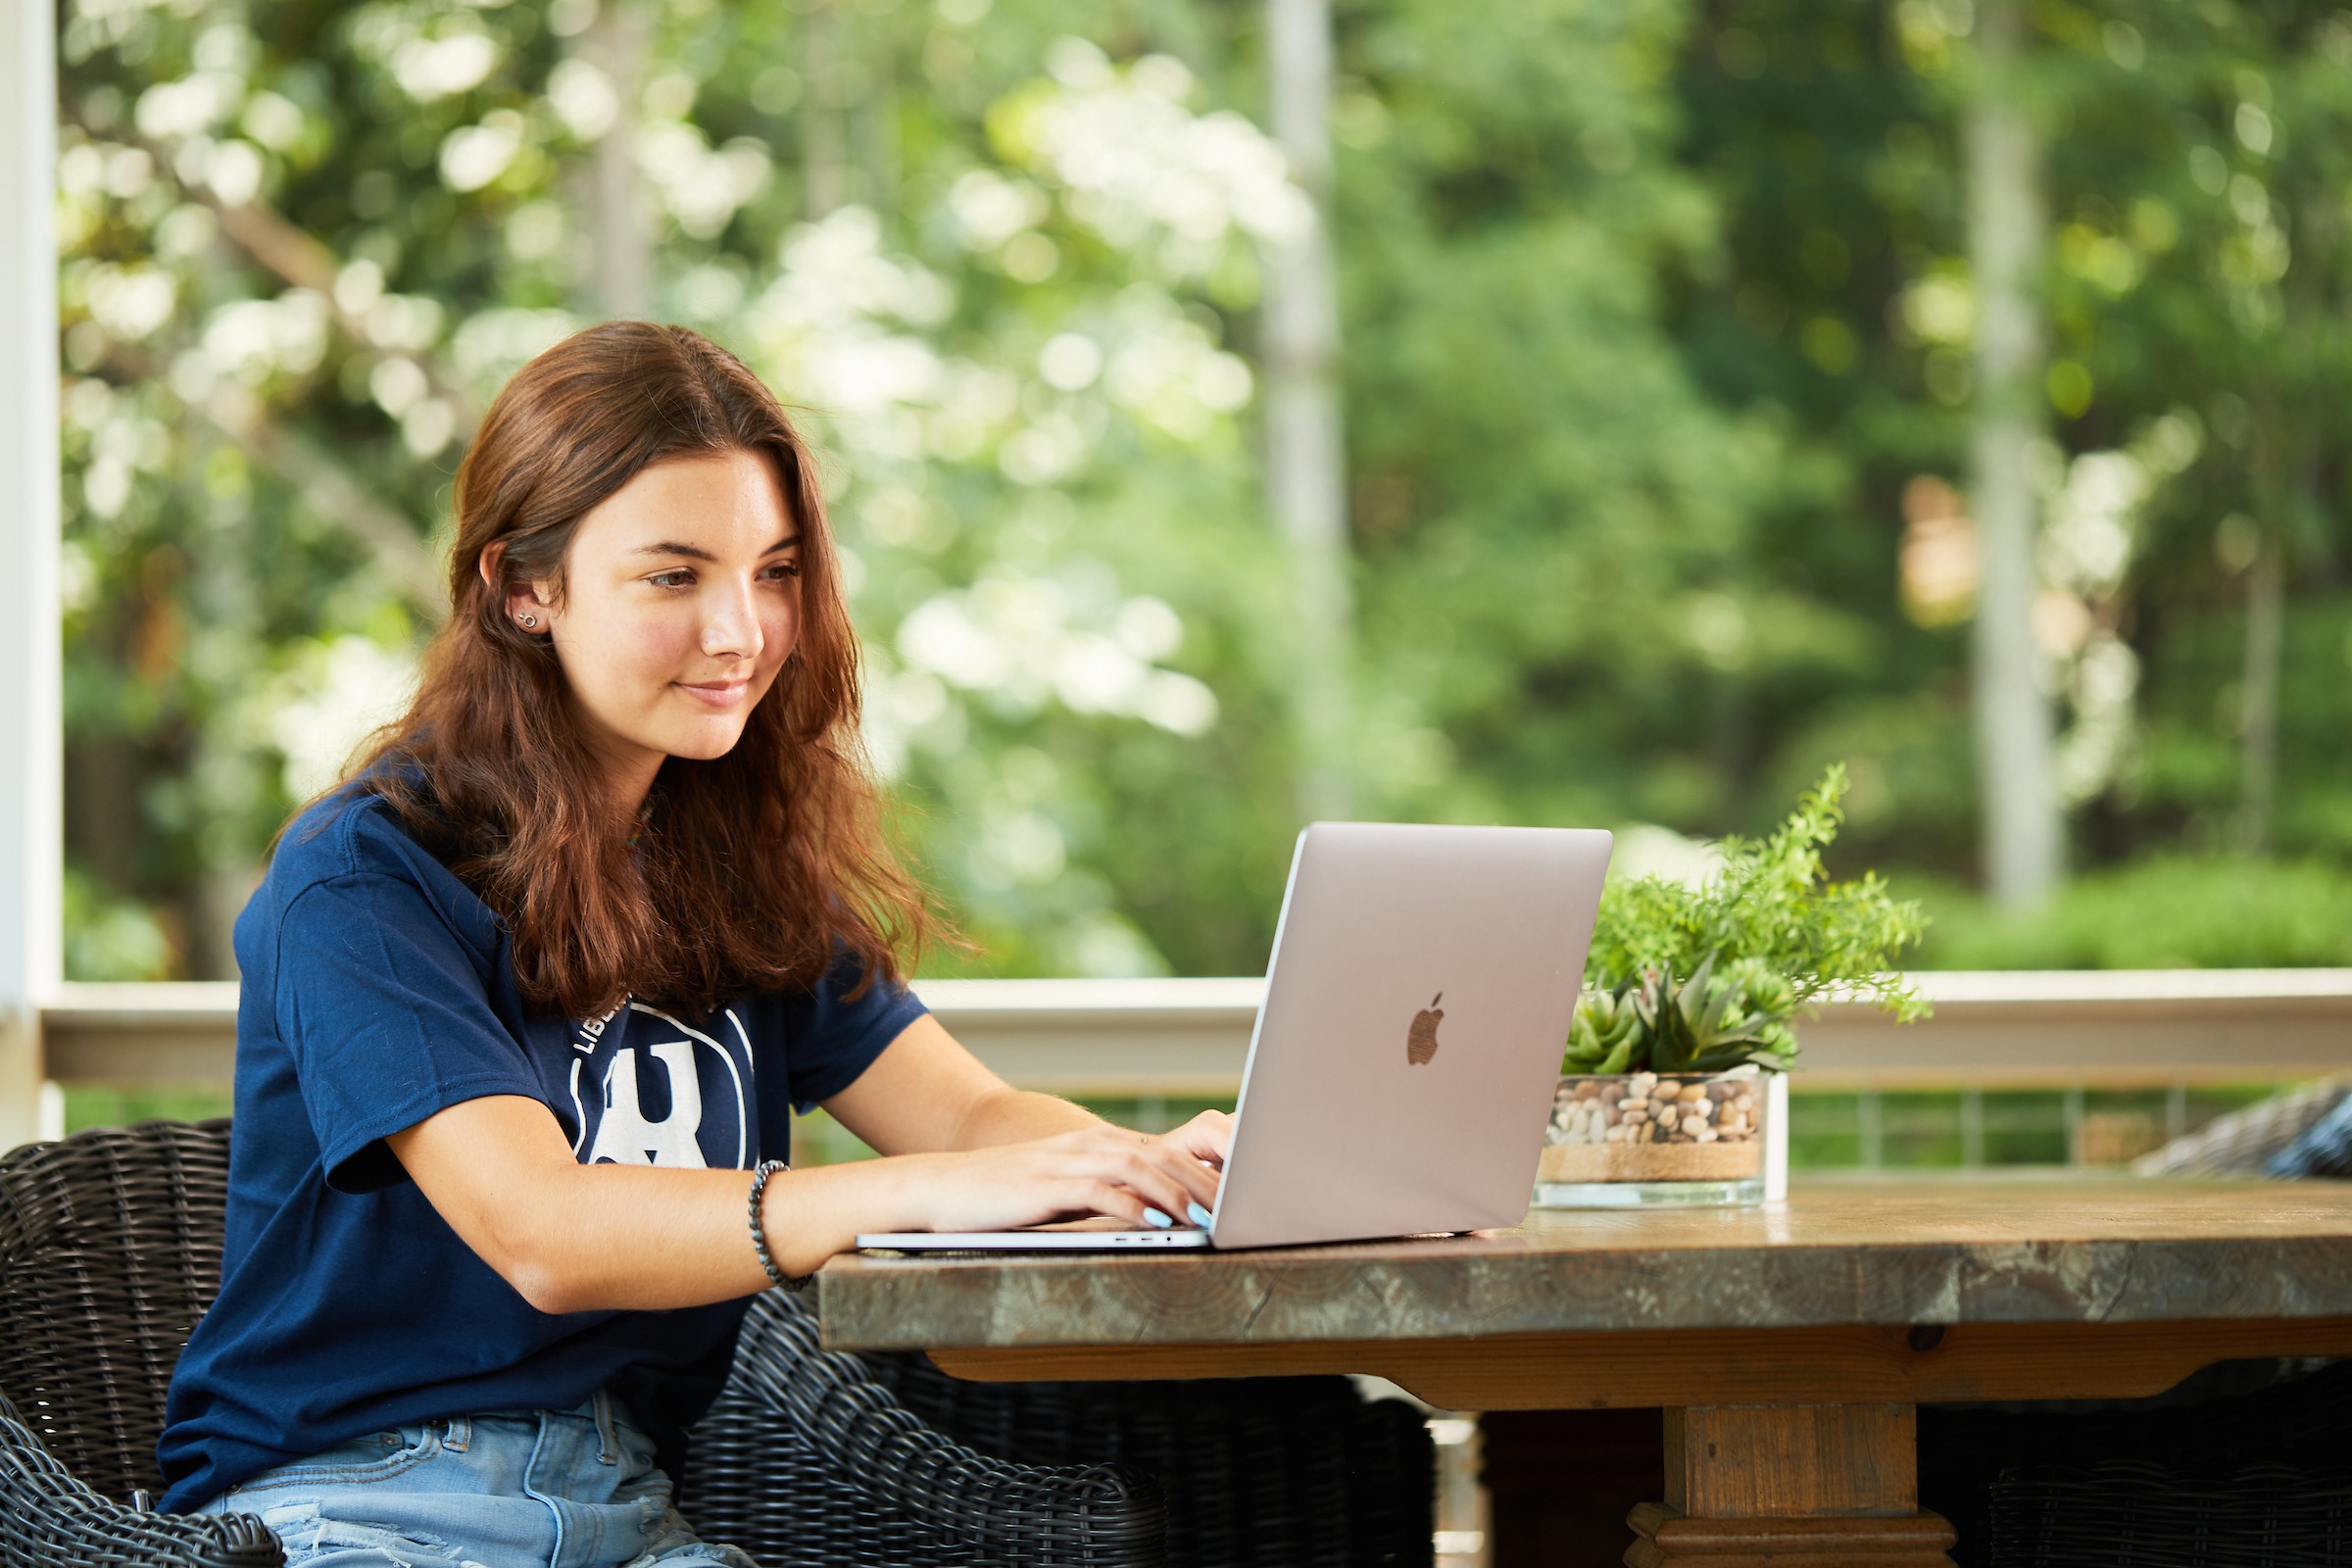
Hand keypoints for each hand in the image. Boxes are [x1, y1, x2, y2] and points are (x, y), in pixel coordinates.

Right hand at [912, 1109, 1231, 1233]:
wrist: (942, 1189)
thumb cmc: (1005, 1197)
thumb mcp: (1063, 1193)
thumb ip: (1105, 1198)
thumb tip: (1152, 1220)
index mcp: (1097, 1145)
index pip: (1164, 1152)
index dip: (1206, 1170)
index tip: (1239, 1195)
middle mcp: (1088, 1146)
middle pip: (1162, 1156)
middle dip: (1205, 1182)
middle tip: (1241, 1208)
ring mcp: (1067, 1162)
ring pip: (1138, 1169)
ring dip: (1178, 1194)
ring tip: (1209, 1216)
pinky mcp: (1047, 1184)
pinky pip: (1100, 1192)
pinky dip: (1134, 1208)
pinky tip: (1156, 1226)